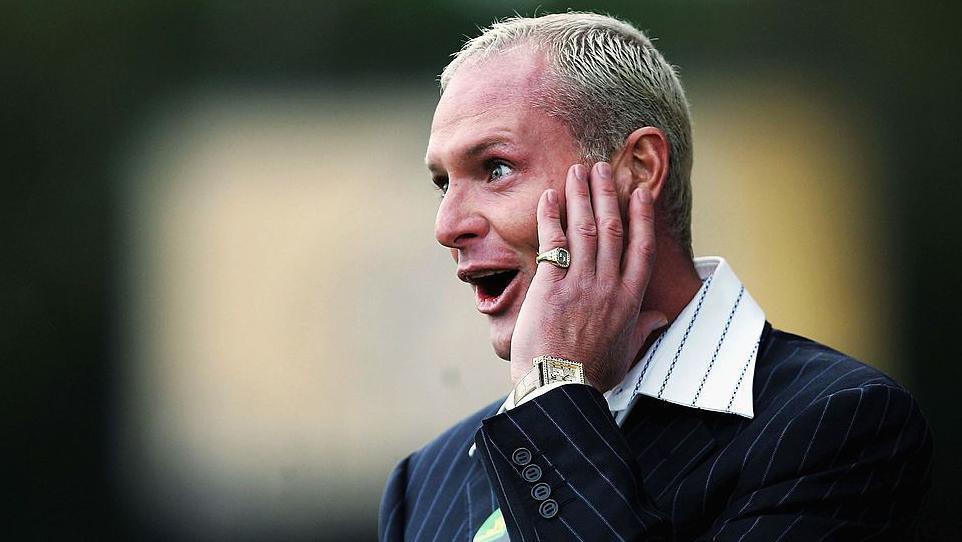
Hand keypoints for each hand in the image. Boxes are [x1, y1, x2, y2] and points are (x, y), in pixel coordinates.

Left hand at [509, 162, 667, 391]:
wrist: (560, 387)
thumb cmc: (591, 374)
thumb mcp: (626, 352)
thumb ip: (643, 329)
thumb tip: (661, 318)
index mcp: (630, 300)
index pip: (641, 248)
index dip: (642, 216)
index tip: (640, 192)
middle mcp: (608, 286)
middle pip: (613, 229)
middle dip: (607, 194)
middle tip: (602, 168)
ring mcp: (580, 284)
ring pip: (585, 229)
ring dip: (581, 196)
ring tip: (578, 170)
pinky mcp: (551, 286)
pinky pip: (553, 242)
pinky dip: (552, 217)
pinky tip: (550, 197)